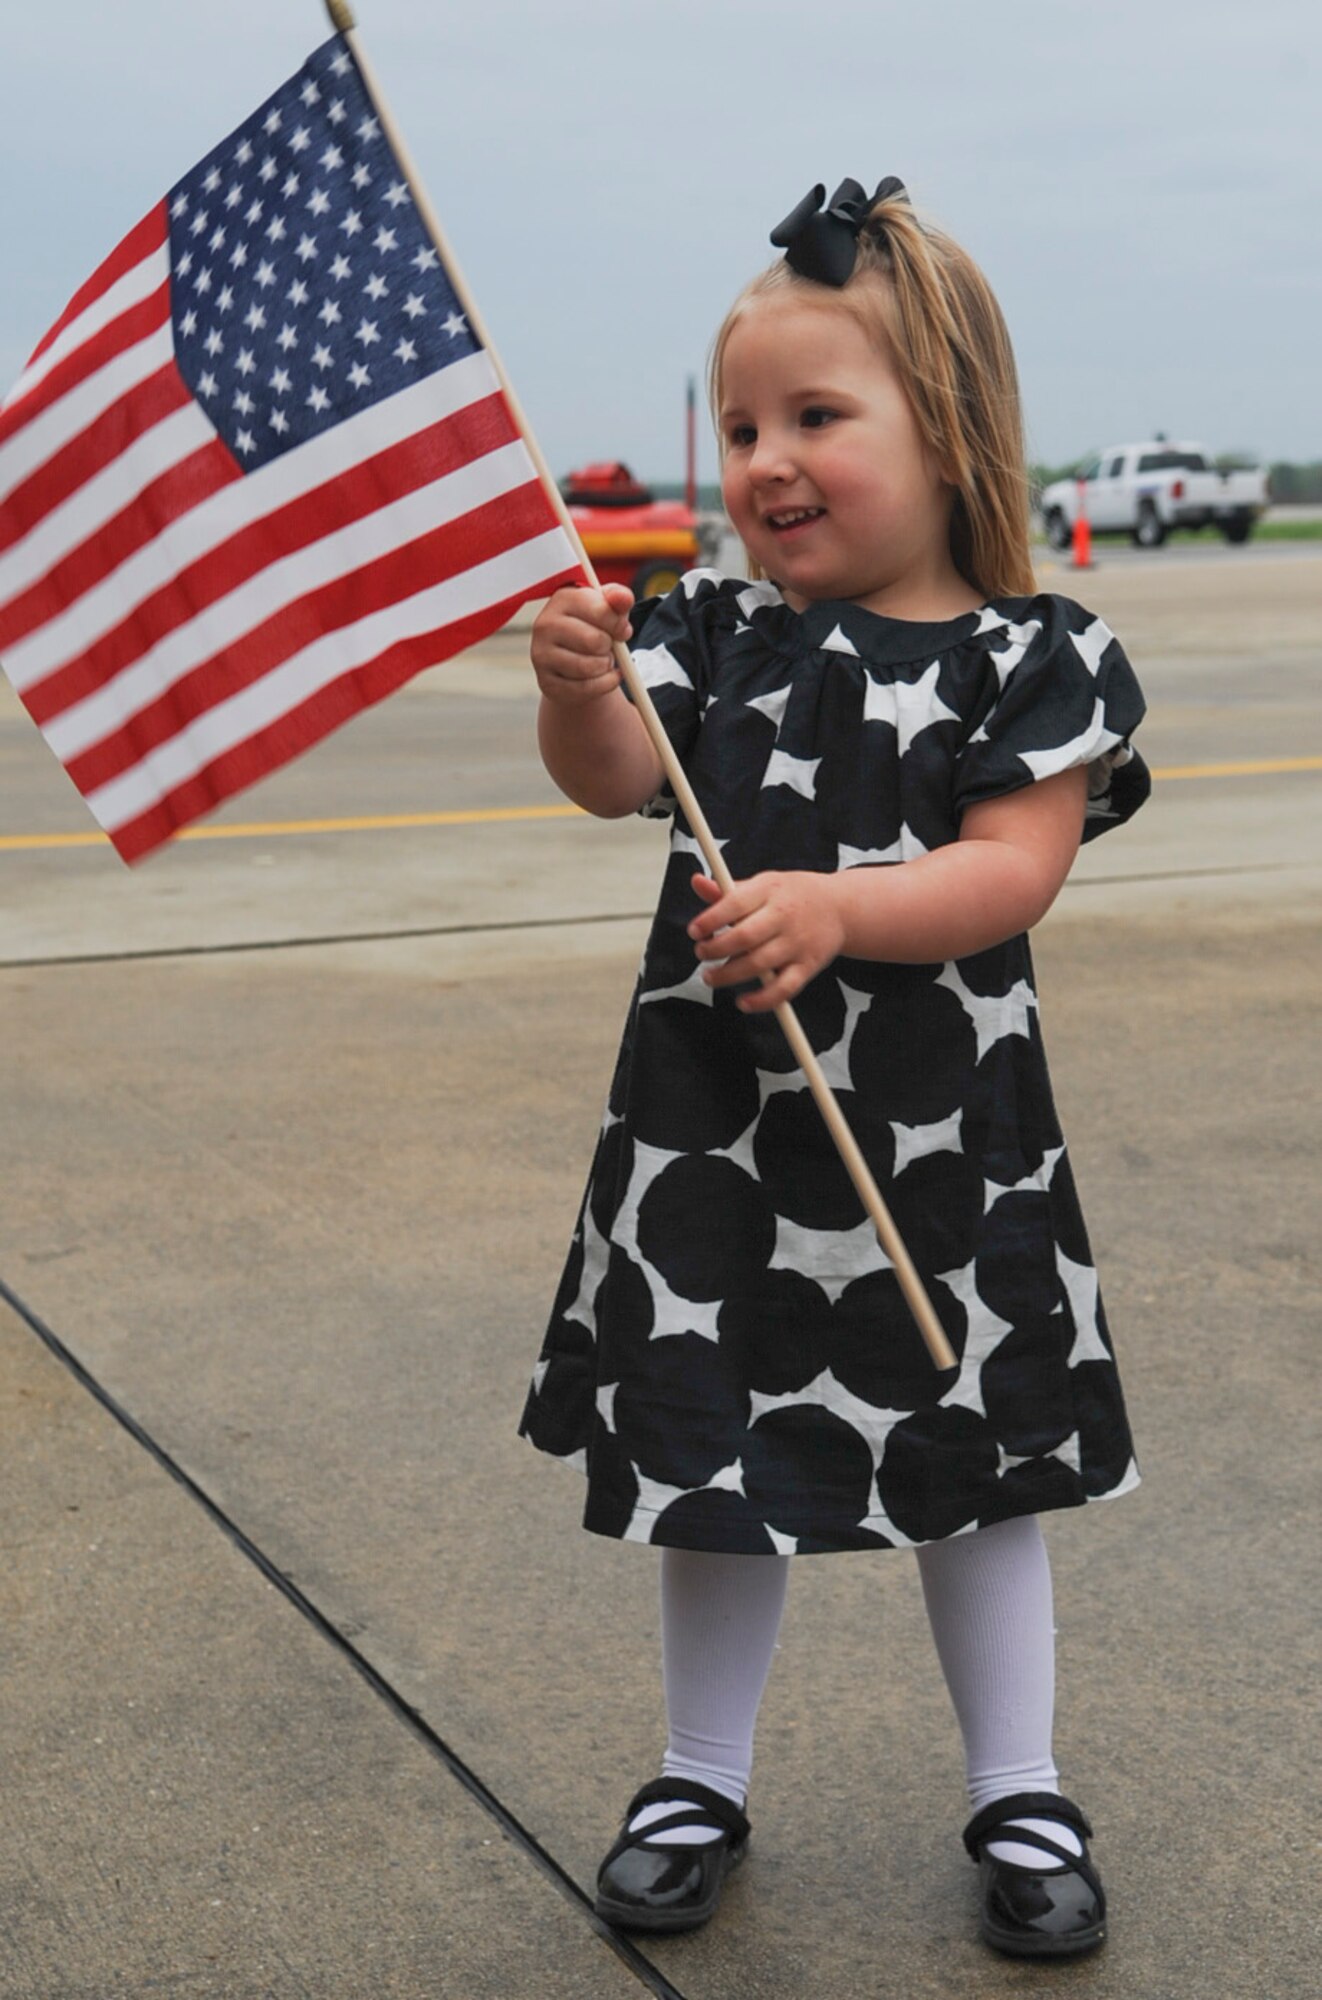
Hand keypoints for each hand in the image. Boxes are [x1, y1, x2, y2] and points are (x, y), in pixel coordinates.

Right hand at [531, 584, 633, 704]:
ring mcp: (541, 655)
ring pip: (589, 667)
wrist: (576, 659)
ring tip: (603, 660)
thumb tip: (624, 598)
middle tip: (607, 646)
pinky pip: (585, 688)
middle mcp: (545, 625)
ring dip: (606, 666)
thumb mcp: (609, 609)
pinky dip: (604, 684)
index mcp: (562, 599)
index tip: (621, 629)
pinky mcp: (546, 682)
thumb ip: (620, 599)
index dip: (619, 624)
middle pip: (595, 641)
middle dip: (610, 647)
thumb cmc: (595, 627)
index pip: (602, 611)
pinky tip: (605, 676)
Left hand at [687, 871, 845, 1011]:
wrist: (840, 907)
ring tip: (711, 977)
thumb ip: (728, 890)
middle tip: (701, 954)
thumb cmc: (792, 895)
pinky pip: (784, 989)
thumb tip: (697, 882)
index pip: (735, 904)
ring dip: (729, 975)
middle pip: (744, 937)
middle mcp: (784, 916)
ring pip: (759, 965)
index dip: (710, 920)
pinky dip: (762, 1000)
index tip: (694, 931)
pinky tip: (743, 1003)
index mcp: (769, 890)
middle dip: (715, 949)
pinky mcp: (808, 966)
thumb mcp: (763, 884)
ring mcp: (797, 943)